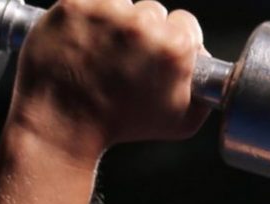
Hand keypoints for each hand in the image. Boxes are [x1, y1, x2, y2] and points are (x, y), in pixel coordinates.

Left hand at [6, 0, 213, 163]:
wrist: (63, 122)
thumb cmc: (122, 124)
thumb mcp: (181, 122)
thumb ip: (204, 92)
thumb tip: (205, 67)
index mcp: (174, 48)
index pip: (186, 23)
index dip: (175, 39)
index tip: (158, 53)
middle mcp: (142, 24)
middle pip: (154, 11)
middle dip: (145, 31)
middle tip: (127, 57)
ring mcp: (106, 11)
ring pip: (122, 3)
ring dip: (116, 20)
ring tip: (103, 50)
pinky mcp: (74, 4)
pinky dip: (88, 15)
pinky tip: (85, 39)